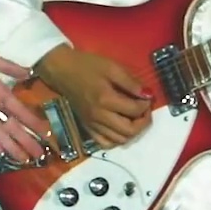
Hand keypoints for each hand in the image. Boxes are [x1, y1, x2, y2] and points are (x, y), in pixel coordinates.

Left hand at [0, 47, 49, 162]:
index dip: (33, 121)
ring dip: (12, 146)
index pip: (20, 111)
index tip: (46, 132)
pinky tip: (1, 152)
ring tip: (25, 159)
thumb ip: (8, 67)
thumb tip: (29, 72)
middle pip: (13, 127)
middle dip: (26, 140)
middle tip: (40, 153)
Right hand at [33, 44, 153, 148]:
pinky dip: (117, 139)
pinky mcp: (87, 128)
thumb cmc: (87, 66)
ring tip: (134, 118)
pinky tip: (120, 127)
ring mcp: (92, 124)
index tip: (147, 96)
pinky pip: (105, 143)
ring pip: (120, 140)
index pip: (135, 111)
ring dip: (132, 131)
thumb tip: (148, 95)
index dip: (146, 104)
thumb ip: (131, 82)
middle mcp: (99, 116)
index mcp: (105, 99)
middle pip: (130, 131)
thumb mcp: (112, 67)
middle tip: (144, 110)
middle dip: (143, 122)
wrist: (62, 71)